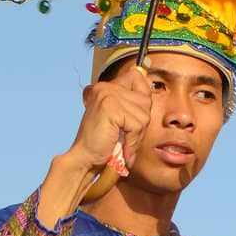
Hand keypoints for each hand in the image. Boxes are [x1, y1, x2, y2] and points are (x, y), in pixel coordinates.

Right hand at [39, 65, 152, 226]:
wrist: (84, 159)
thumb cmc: (102, 142)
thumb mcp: (118, 116)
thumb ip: (131, 101)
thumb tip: (151, 83)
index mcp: (106, 87)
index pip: (136, 77)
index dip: (142, 95)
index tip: (132, 115)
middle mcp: (106, 87)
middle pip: (145, 99)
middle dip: (141, 122)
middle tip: (127, 136)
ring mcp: (107, 95)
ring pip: (143, 114)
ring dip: (137, 135)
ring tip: (124, 143)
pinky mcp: (110, 108)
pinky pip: (137, 125)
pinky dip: (133, 141)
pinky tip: (124, 149)